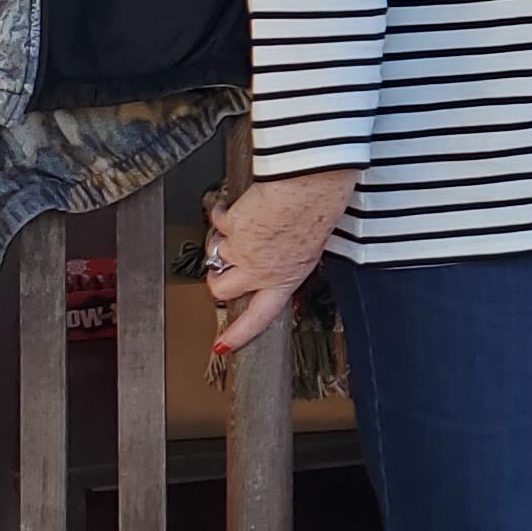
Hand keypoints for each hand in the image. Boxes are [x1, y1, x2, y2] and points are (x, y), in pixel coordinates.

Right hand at [203, 166, 356, 356]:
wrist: (310, 185)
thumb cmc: (317, 211)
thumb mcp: (308, 247)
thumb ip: (288, 260)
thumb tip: (274, 259)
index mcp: (286, 278)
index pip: (259, 317)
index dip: (239, 334)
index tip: (222, 345)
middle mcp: (261, 270)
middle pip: (221, 290)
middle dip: (216, 279)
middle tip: (221, 266)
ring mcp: (242, 251)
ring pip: (214, 255)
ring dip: (221, 240)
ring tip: (240, 225)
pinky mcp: (231, 227)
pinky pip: (217, 221)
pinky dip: (223, 212)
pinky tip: (235, 206)